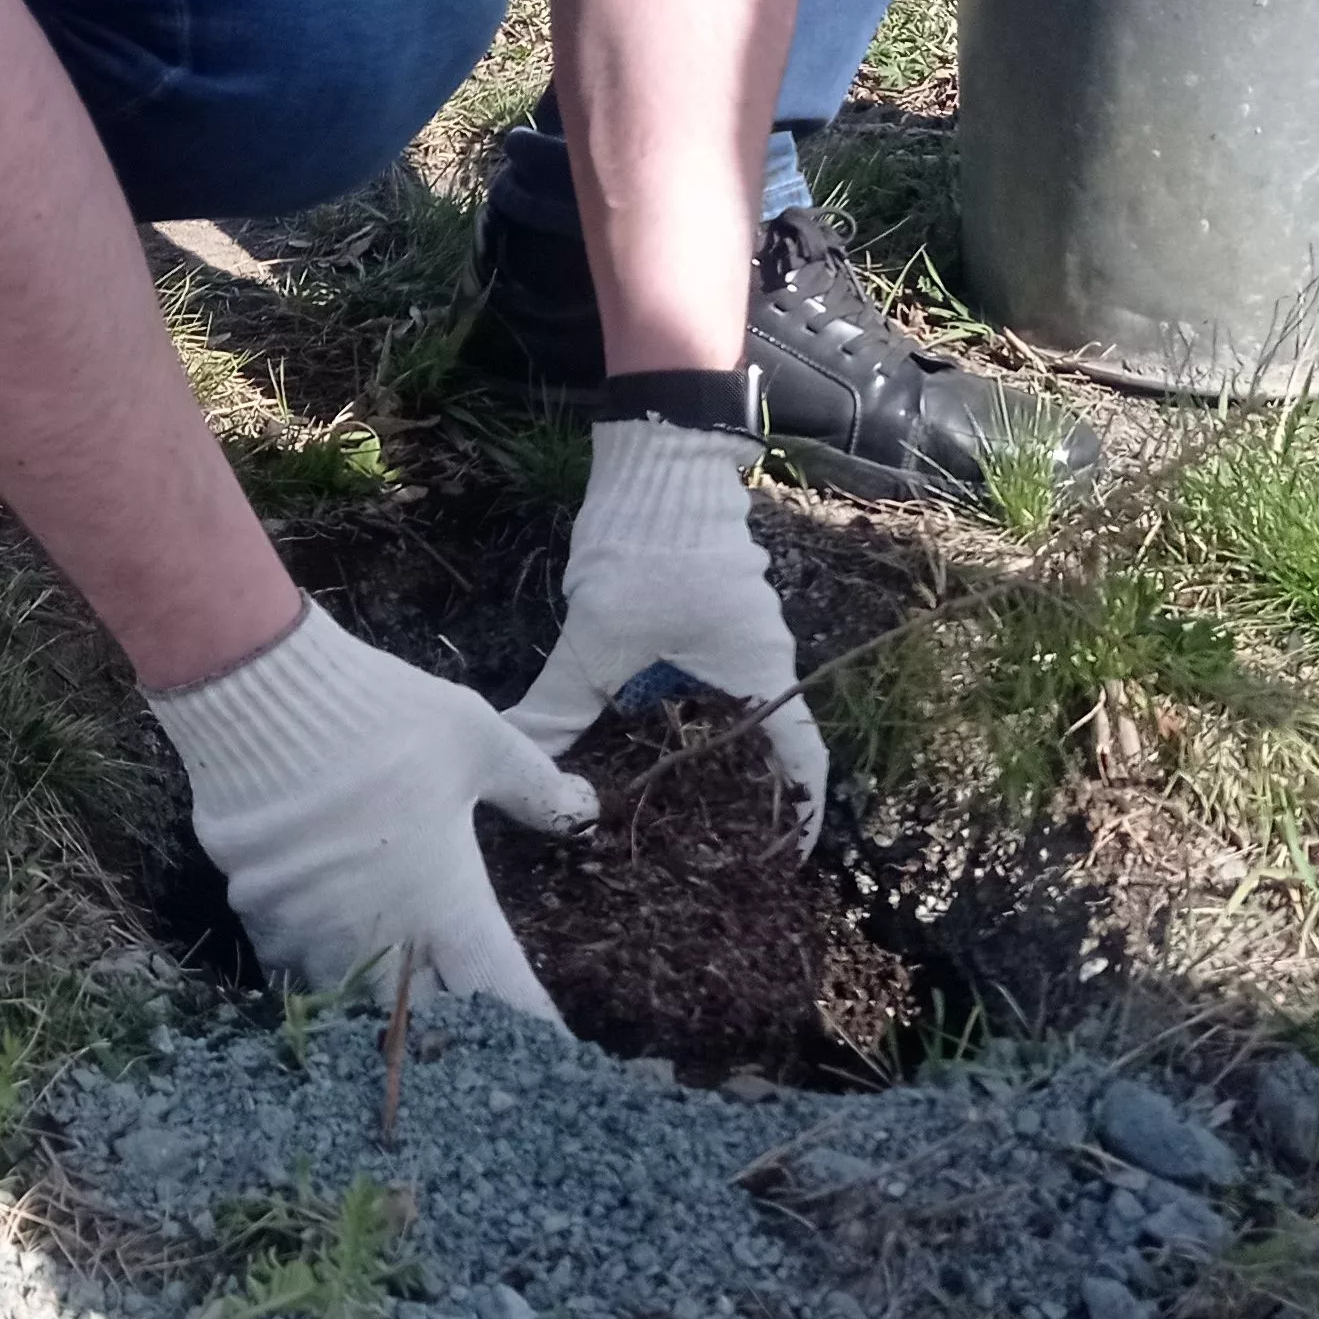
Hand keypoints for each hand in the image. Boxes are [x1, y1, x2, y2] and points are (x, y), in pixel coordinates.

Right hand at [149, 601, 595, 1022]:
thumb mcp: (477, 739)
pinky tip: (321, 950)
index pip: (501, 993)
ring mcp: (314, 936)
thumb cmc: (383, 719)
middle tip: (462, 1026)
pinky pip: (292, 968)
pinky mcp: (260, 917)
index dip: (528, 1023)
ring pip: (351, 1001)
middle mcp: (383, 938)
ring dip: (373, 1005)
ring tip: (388, 1004)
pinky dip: (313, 969)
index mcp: (448, 904)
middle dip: (446, 1031)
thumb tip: (585, 810)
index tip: (548, 1043)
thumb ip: (532, 786)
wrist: (264, 702)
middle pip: (422, 1020)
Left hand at [509, 416, 829, 845]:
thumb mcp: (596, 638)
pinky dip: (680, 712)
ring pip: (727, 709)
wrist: (657, 457)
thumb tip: (516, 757)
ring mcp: (740, 630)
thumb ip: (559, 706)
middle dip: (734, 796)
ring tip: (661, 801)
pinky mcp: (711, 611)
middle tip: (699, 847)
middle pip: (761, 743)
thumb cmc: (645, 546)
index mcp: (760, 670)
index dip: (799, 817)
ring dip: (700, 751)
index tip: (785, 862)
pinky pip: (706, 679)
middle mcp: (764, 655)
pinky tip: (636, 732)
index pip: (801, 760)